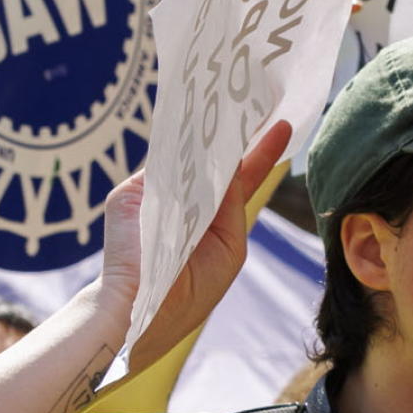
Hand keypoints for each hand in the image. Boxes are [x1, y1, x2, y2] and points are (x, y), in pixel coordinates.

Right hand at [98, 121, 290, 370]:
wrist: (142, 316)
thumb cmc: (190, 292)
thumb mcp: (227, 246)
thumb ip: (230, 204)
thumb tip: (233, 161)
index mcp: (208, 216)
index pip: (239, 177)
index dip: (260, 152)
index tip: (281, 124)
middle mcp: (181, 199)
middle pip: (211, 159)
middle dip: (235, 133)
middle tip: (261, 97)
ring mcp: (154, 194)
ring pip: (185, 155)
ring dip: (210, 134)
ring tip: (241, 105)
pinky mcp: (130, 194)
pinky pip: (161, 164)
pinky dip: (182, 149)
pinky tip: (204, 130)